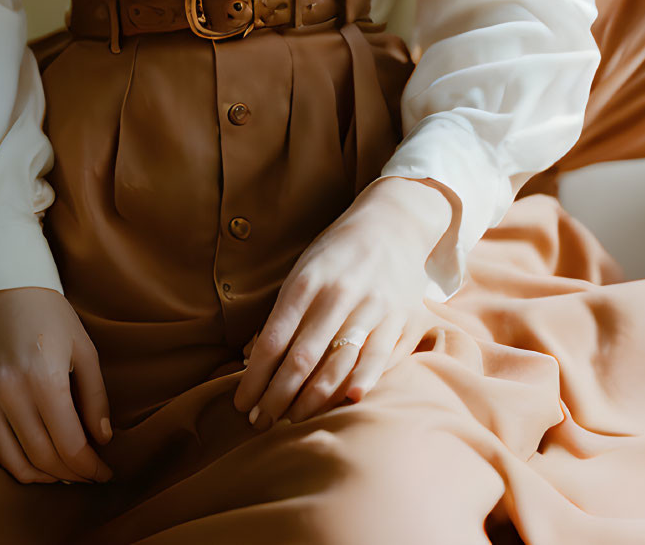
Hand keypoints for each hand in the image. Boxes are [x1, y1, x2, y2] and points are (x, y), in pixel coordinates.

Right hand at [0, 286, 114, 484]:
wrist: (4, 286)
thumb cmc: (50, 314)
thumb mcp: (83, 348)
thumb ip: (95, 396)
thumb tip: (102, 440)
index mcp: (44, 379)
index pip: (69, 444)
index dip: (89, 467)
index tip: (105, 473)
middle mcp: (11, 393)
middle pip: (43, 458)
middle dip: (71, 474)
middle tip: (89, 474)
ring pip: (14, 461)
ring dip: (43, 476)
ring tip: (65, 473)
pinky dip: (17, 461)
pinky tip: (38, 459)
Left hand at [232, 176, 453, 429]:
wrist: (396, 222)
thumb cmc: (339, 253)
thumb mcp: (305, 270)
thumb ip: (284, 312)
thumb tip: (249, 357)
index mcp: (308, 281)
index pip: (273, 340)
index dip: (254, 378)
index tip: (241, 404)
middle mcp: (339, 295)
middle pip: (302, 359)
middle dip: (276, 398)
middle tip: (260, 422)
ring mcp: (374, 307)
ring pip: (338, 366)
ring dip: (312, 401)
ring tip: (292, 421)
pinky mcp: (403, 318)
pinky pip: (379, 360)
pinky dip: (362, 383)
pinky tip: (345, 403)